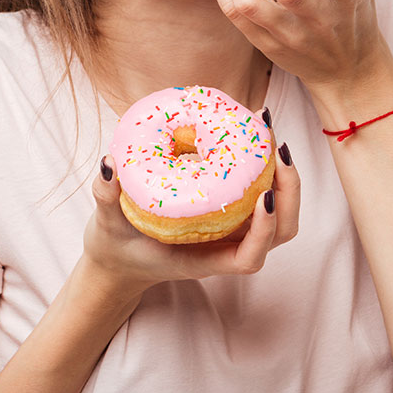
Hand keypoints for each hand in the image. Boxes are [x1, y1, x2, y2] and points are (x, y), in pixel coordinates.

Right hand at [83, 110, 300, 293]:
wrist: (120, 258)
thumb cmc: (117, 247)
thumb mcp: (106, 225)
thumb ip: (104, 197)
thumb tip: (109, 164)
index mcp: (202, 260)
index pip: (249, 259)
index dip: (265, 230)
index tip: (265, 196)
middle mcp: (225, 247)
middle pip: (279, 231)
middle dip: (288, 191)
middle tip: (276, 148)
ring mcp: (231, 230)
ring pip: (278, 211)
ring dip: (282, 175)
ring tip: (267, 132)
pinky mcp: (228, 213)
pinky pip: (258, 192)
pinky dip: (263, 166)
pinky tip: (249, 132)